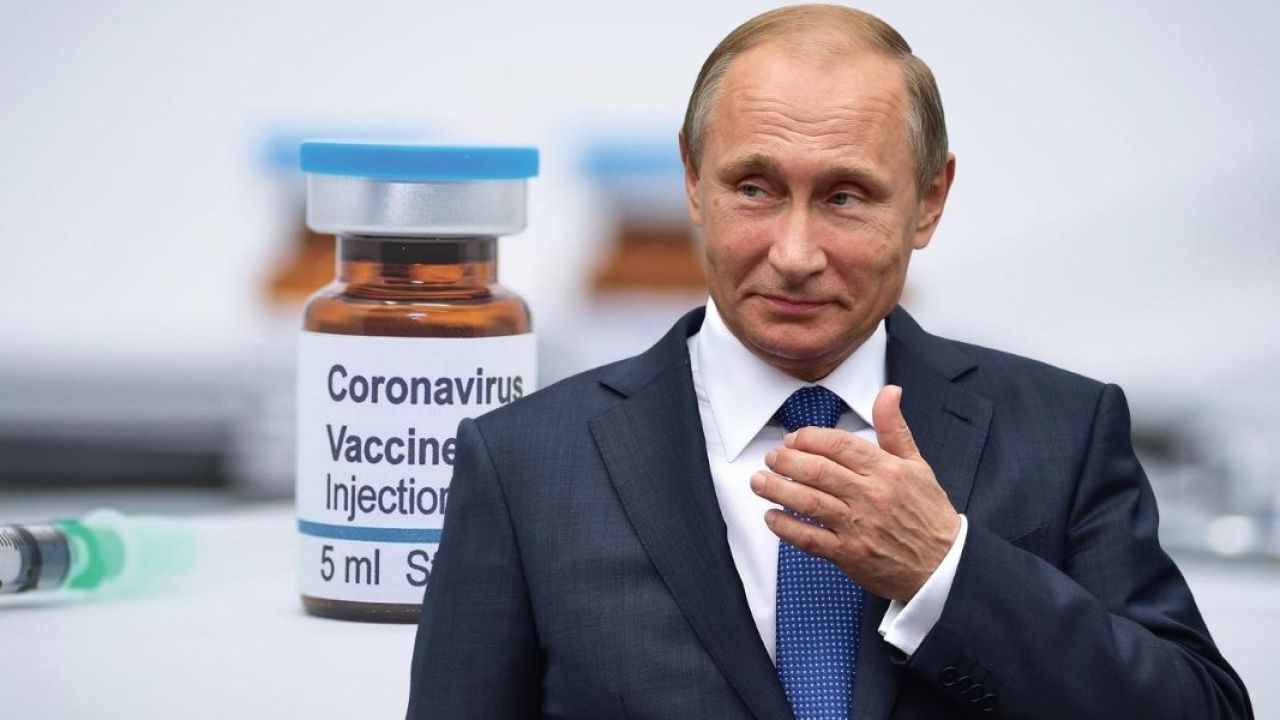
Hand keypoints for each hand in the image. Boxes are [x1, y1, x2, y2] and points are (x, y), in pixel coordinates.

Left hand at [750, 385, 960, 601]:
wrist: (944, 566)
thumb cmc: (928, 514)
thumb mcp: (917, 465)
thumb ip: (894, 428)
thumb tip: (889, 391)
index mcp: (886, 470)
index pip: (839, 444)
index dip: (809, 438)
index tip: (793, 440)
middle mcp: (870, 496)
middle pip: (817, 471)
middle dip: (786, 461)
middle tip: (771, 458)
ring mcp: (858, 526)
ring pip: (808, 502)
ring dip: (777, 490)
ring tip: (759, 482)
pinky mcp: (849, 555)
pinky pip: (809, 539)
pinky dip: (785, 527)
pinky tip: (772, 517)